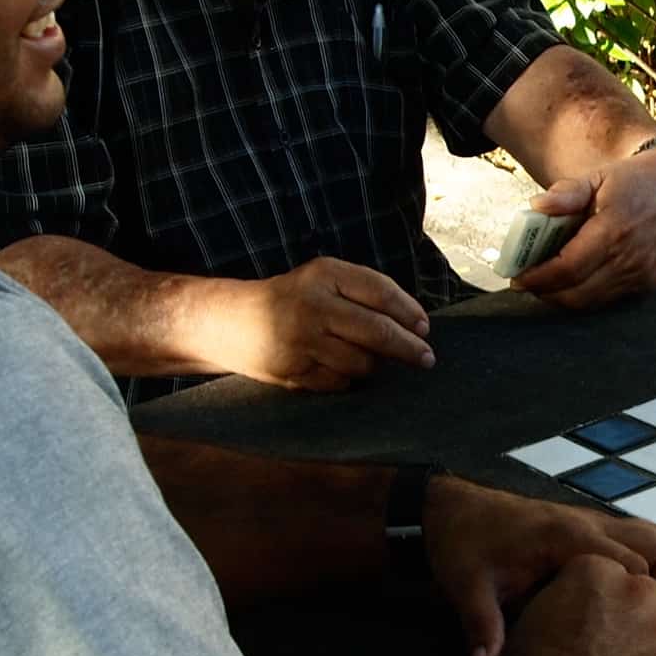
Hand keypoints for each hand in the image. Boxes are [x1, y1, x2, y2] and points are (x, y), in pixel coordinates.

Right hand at [191, 257, 431, 388]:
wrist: (229, 321)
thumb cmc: (291, 300)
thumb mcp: (323, 281)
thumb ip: (363, 294)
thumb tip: (415, 324)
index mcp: (325, 273)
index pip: (381, 292)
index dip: (409, 313)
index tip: (425, 329)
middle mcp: (314, 304)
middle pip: (378, 331)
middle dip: (409, 349)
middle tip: (426, 359)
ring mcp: (302, 339)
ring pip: (362, 362)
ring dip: (375, 365)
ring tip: (371, 359)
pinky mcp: (293, 370)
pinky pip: (340, 382)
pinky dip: (347, 379)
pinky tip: (339, 368)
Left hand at [423, 476, 655, 655]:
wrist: (449, 511)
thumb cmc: (462, 548)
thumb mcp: (467, 589)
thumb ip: (482, 627)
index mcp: (567, 538)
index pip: (631, 563)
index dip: (648, 598)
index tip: (650, 634)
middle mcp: (587, 524)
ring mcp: (589, 521)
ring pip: (651, 534)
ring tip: (654, 609)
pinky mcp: (584, 526)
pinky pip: (634, 537)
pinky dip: (646, 562)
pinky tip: (628, 597)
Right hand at [496, 554, 655, 655]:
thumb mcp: (539, 609)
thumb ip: (573, 597)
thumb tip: (582, 607)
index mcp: (599, 569)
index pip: (623, 571)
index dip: (616, 597)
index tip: (605, 616)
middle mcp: (635, 591)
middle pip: (655, 592)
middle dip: (643, 613)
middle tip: (623, 639)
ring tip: (646, 655)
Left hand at [513, 147, 655, 310]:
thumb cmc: (634, 181)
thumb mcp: (597, 177)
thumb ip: (566, 193)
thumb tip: (536, 206)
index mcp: (615, 228)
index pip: (568, 268)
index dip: (539, 277)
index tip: (517, 277)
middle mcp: (631, 258)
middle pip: (576, 294)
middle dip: (544, 292)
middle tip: (526, 281)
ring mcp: (641, 275)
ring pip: (590, 302)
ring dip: (562, 296)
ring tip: (545, 280)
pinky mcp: (647, 284)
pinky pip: (607, 300)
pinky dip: (584, 295)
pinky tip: (572, 280)